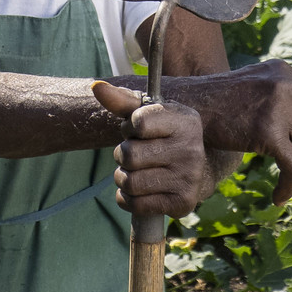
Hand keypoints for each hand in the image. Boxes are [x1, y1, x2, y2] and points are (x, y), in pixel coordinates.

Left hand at [91, 84, 212, 219]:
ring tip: (135, 172)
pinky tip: (138, 190)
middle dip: (123, 155)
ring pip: (130, 182)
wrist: (195, 169)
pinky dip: (128, 198)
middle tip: (135, 154)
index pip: (138, 123)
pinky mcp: (182, 203)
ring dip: (123, 178)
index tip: (138, 130)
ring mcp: (188, 178)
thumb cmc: (163, 135)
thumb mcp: (148, 113)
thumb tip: (96, 87)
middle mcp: (191, 150)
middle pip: (129, 155)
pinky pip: (136, 204)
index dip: (129, 128)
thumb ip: (122, 100)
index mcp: (185, 121)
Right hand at [163, 60, 291, 202]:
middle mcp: (285, 85)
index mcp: (283, 72)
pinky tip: (278, 197)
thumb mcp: (252, 89)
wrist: (181, 110)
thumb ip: (280, 99)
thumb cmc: (212, 106)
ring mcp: (278, 107)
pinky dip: (290, 185)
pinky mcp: (269, 132)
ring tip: (289, 187)